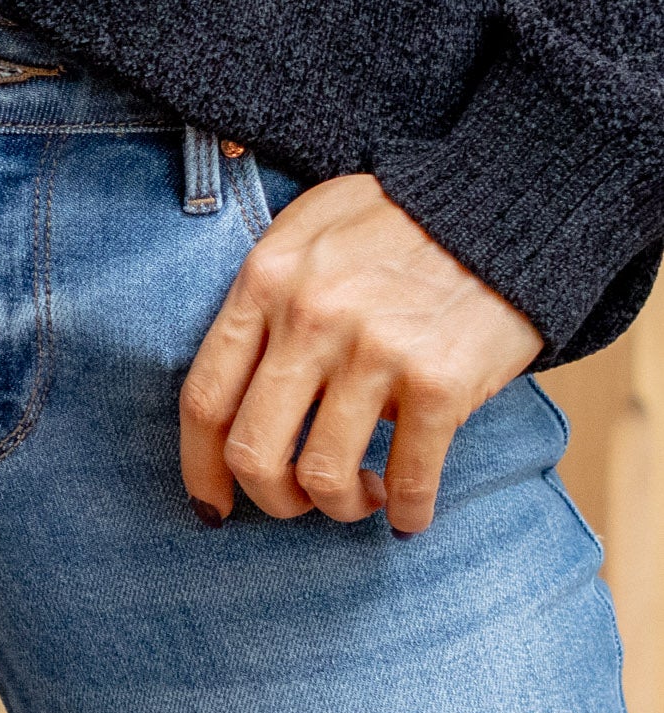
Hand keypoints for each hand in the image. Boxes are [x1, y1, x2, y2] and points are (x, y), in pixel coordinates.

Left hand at [179, 173, 542, 533]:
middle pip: (253, 455)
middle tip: (299, 501)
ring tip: (363, 494)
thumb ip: (263, 294)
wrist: (511, 200)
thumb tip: (234, 386)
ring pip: (323, 477)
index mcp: (266, 281)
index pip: (204, 400)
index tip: (213, 504)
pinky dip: (406, 512)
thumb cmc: (401, 222)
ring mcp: (375, 351)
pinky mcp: (439, 381)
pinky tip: (408, 513)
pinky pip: (408, 480)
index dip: (200, 469)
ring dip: (341, 506)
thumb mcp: (310, 227)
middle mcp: (311, 318)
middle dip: (273, 499)